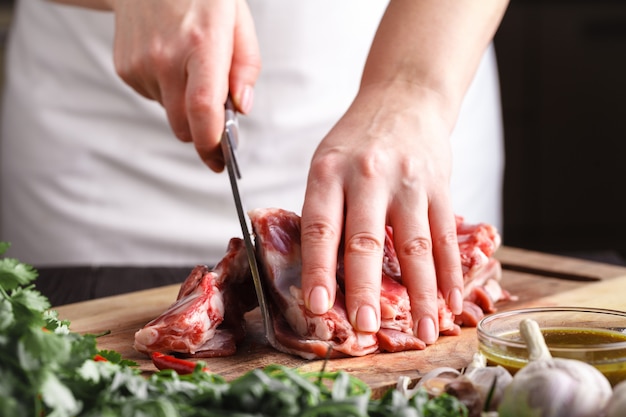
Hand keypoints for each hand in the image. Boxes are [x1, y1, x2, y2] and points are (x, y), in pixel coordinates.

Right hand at [110, 0, 260, 170]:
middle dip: (202, 131)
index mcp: (202, 44)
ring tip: (188, 65)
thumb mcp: (238, 20)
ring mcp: (140, 64)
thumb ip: (246, 67)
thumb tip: (241, 108)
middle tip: (215, 115)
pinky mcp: (125, 68)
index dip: (212, 142)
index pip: (203, 108)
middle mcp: (166, 57)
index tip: (222, 161)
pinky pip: (153, 98)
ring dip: (183, 104)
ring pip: (169, 113)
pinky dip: (166, 90)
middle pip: (184, 126)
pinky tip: (169, 60)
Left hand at [300, 82, 463, 344]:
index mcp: (329, 171)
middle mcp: (368, 175)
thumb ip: (324, 210)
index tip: (318, 306)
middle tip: (365, 326)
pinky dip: (450, 274)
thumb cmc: (357, 139)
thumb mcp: (326, 162)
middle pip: (366, 240)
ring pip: (415, 247)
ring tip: (424, 332)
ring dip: (420, 295)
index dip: (318, 269)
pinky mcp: (440, 186)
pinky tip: (450, 302)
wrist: (404, 98)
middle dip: (366, 289)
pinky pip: (445, 237)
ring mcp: (408, 181)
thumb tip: (320, 272)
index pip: (320, 227)